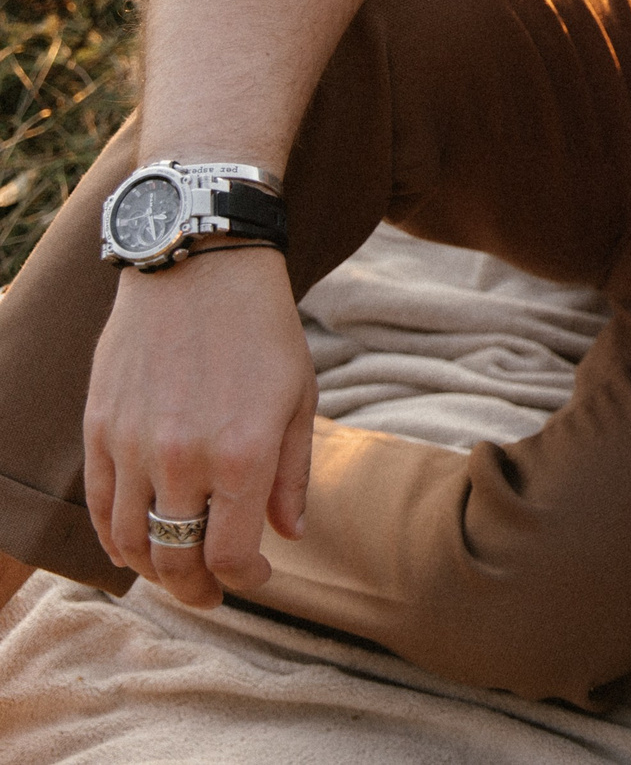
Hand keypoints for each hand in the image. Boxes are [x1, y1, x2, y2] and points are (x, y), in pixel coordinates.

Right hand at [83, 246, 313, 604]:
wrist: (198, 269)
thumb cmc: (263, 331)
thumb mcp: (300, 399)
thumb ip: (293, 475)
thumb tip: (290, 535)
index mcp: (242, 456)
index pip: (230, 555)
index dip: (245, 580)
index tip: (259, 577)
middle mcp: (182, 460)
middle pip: (175, 560)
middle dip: (197, 589)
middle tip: (214, 594)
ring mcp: (133, 446)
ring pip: (130, 541)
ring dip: (153, 571)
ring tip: (177, 574)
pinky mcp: (99, 428)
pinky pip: (99, 506)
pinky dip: (114, 538)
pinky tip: (136, 545)